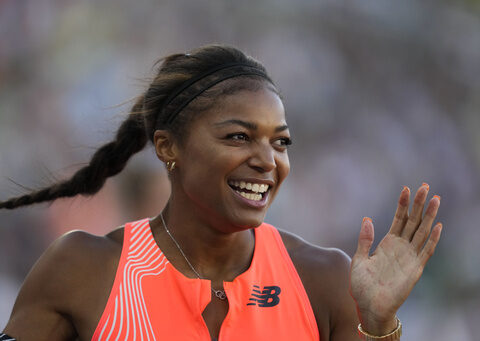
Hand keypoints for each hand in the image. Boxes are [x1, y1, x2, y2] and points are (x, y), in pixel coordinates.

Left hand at [349, 184, 442, 334]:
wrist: (369, 306)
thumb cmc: (362, 285)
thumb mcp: (359, 259)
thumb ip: (364, 240)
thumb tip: (367, 218)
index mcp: (387, 243)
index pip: (398, 219)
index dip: (402, 204)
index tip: (406, 188)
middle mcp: (400, 247)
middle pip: (413, 221)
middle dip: (419, 204)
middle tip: (426, 186)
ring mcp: (409, 257)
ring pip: (422, 231)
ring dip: (429, 216)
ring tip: (436, 199)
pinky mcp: (415, 269)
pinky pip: (426, 251)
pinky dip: (432, 239)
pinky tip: (438, 225)